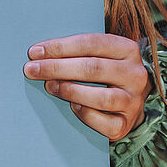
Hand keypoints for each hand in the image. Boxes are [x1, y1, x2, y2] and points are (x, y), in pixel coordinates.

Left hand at [24, 33, 149, 141]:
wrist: (127, 102)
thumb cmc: (104, 73)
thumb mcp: (99, 55)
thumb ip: (77, 52)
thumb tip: (39, 53)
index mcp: (128, 49)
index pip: (92, 43)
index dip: (61, 47)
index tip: (35, 52)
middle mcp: (135, 74)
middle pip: (93, 68)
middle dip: (57, 68)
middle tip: (31, 69)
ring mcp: (133, 101)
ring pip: (101, 97)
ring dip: (69, 90)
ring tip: (49, 86)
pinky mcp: (126, 124)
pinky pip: (103, 121)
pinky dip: (84, 113)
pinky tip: (71, 105)